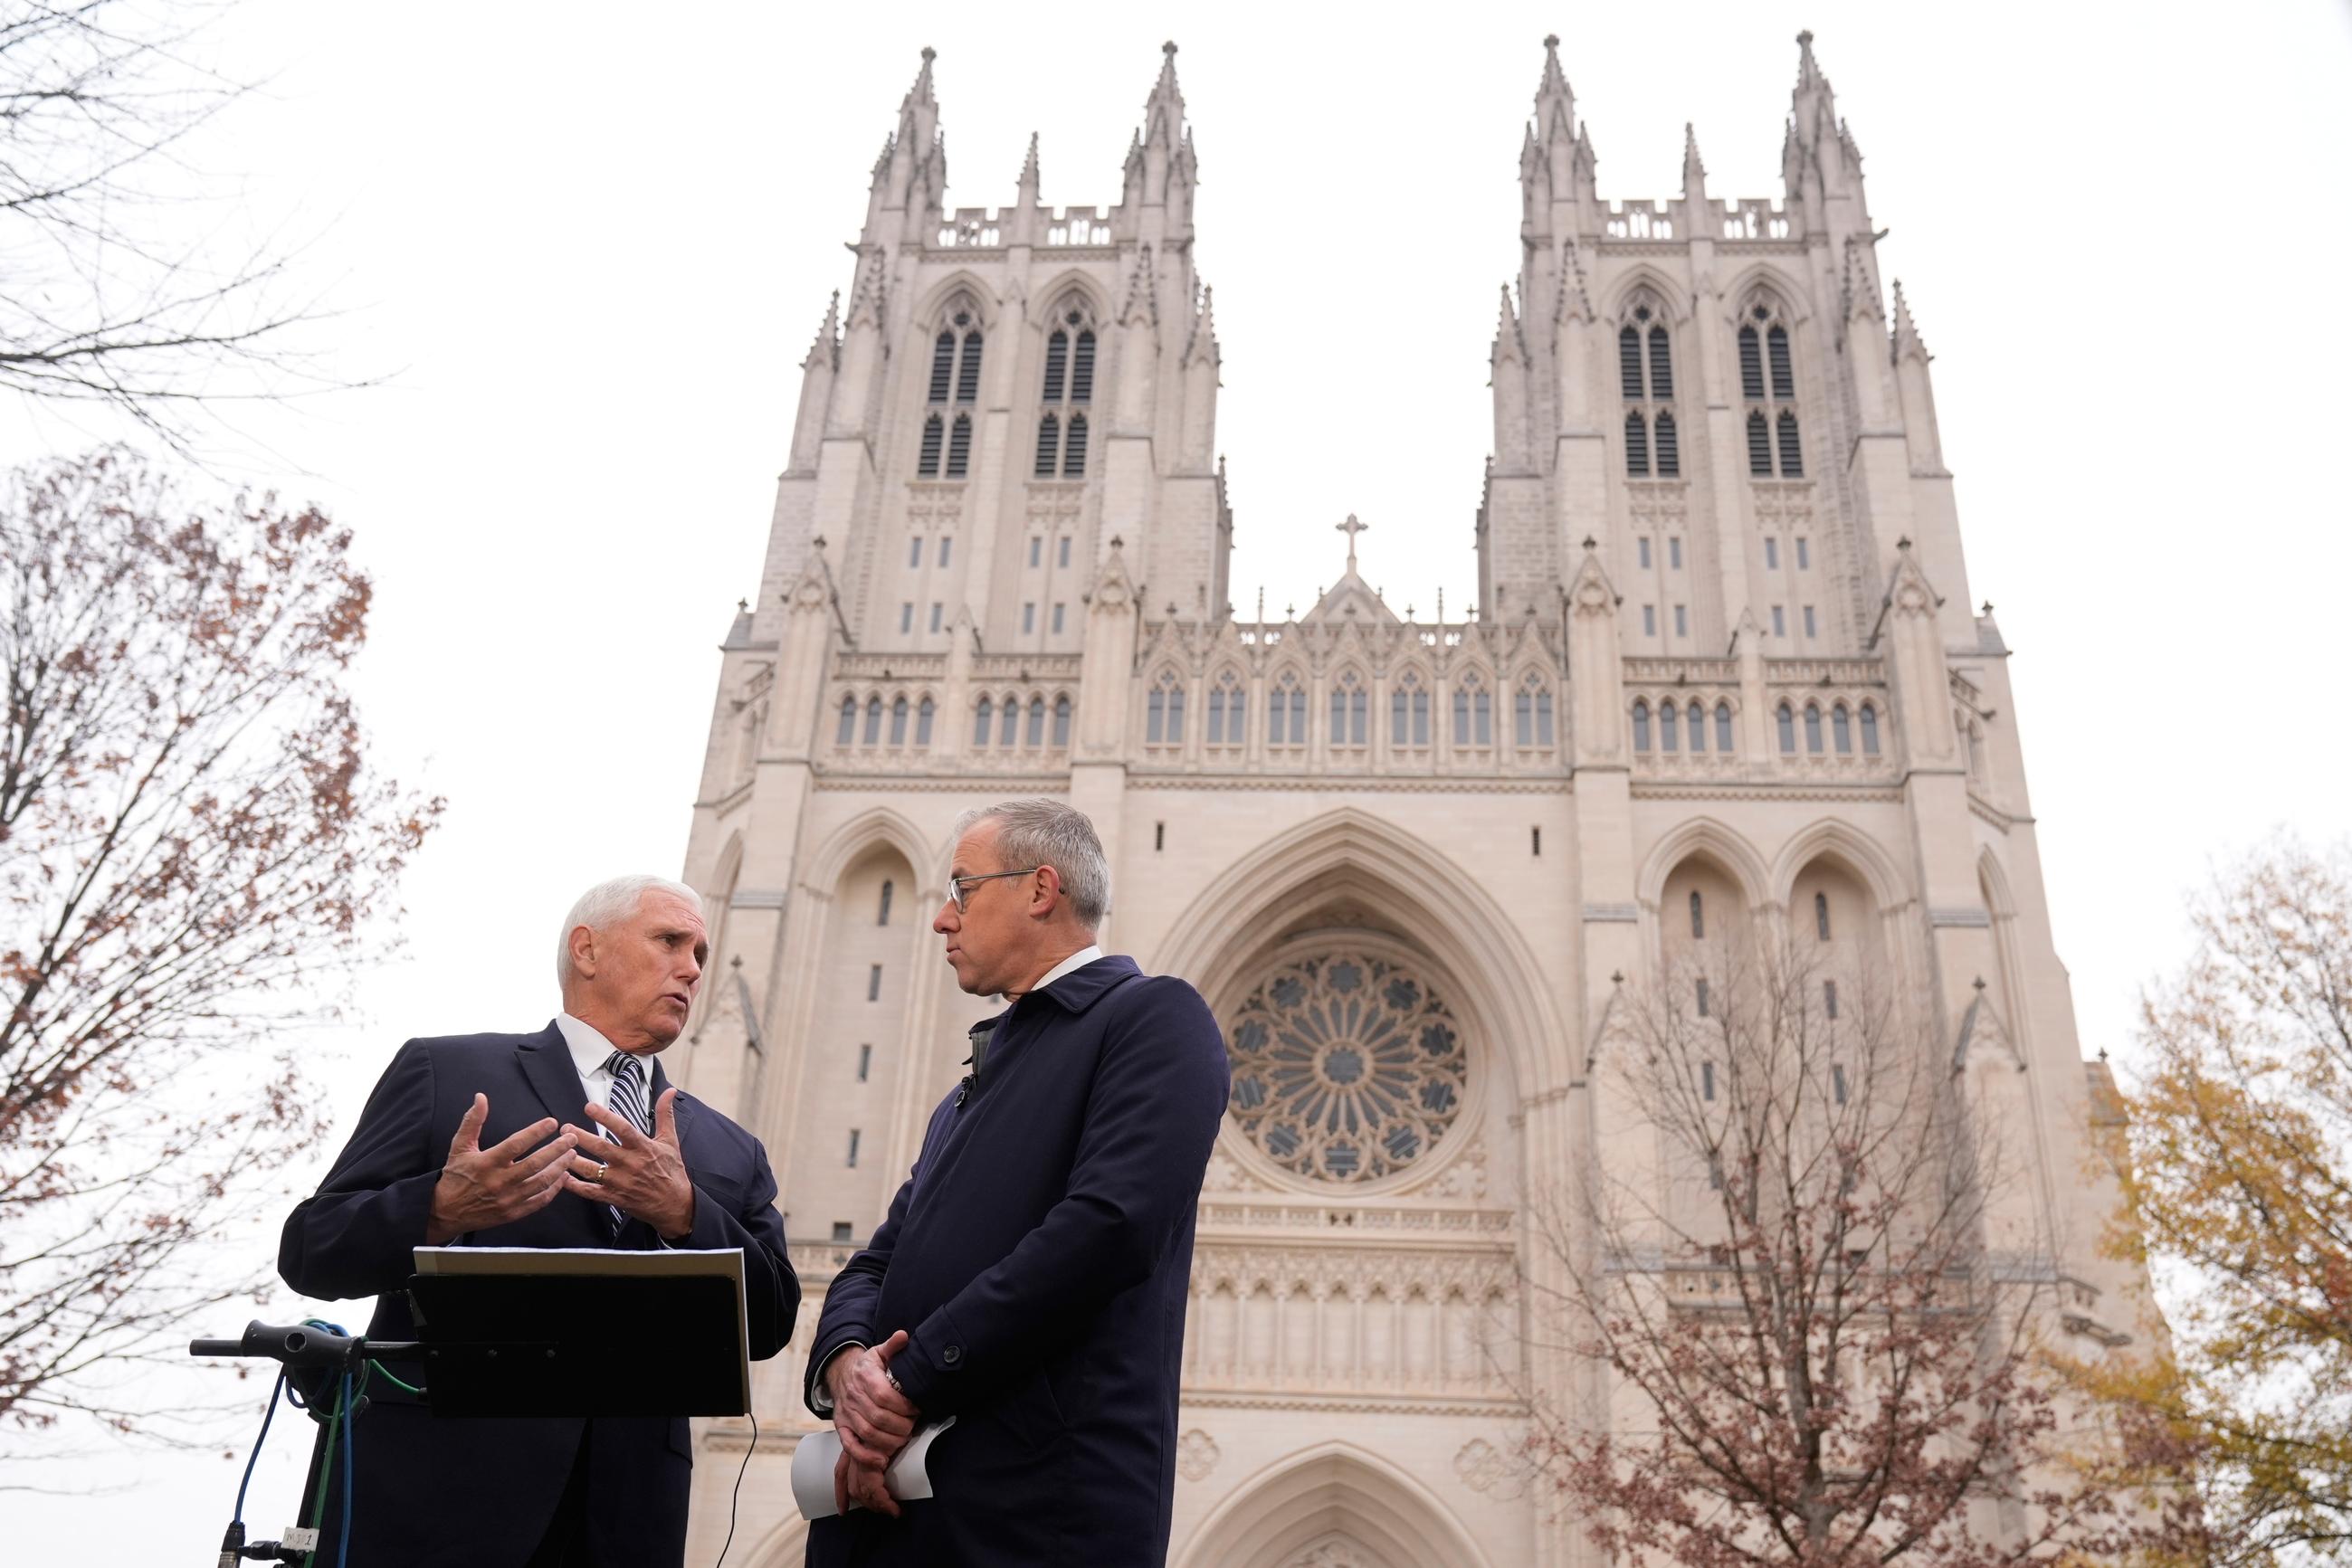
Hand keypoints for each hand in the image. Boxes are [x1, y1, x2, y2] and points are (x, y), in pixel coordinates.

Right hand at [425, 1095, 576, 1244]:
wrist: (445, 1212)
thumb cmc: (455, 1176)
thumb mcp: (459, 1147)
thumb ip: (472, 1121)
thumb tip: (481, 1097)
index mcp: (487, 1163)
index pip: (516, 1144)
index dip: (536, 1132)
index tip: (552, 1122)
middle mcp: (499, 1182)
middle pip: (535, 1164)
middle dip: (557, 1150)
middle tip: (572, 1138)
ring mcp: (507, 1199)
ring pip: (541, 1183)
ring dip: (560, 1168)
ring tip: (572, 1154)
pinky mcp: (512, 1213)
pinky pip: (539, 1201)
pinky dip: (554, 1189)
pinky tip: (563, 1177)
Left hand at [562, 1086, 695, 1238]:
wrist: (675, 1205)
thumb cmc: (672, 1171)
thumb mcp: (670, 1140)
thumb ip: (665, 1114)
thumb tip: (669, 1091)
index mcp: (643, 1148)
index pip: (622, 1129)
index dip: (605, 1117)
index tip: (589, 1107)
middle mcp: (630, 1164)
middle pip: (601, 1148)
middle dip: (581, 1137)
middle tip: (565, 1128)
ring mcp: (621, 1182)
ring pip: (592, 1171)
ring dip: (574, 1160)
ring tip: (559, 1151)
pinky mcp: (615, 1197)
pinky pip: (591, 1192)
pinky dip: (575, 1186)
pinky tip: (563, 1178)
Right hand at [826, 1329, 916, 1514]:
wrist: (842, 1374)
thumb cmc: (869, 1366)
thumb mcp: (880, 1352)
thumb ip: (893, 1346)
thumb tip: (903, 1336)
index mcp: (865, 1377)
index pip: (884, 1395)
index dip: (903, 1406)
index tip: (917, 1409)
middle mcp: (854, 1397)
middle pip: (878, 1418)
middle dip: (900, 1426)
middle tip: (913, 1426)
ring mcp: (847, 1414)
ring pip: (867, 1433)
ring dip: (888, 1441)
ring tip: (903, 1439)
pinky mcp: (842, 1428)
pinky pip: (850, 1445)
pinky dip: (865, 1456)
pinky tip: (881, 1460)